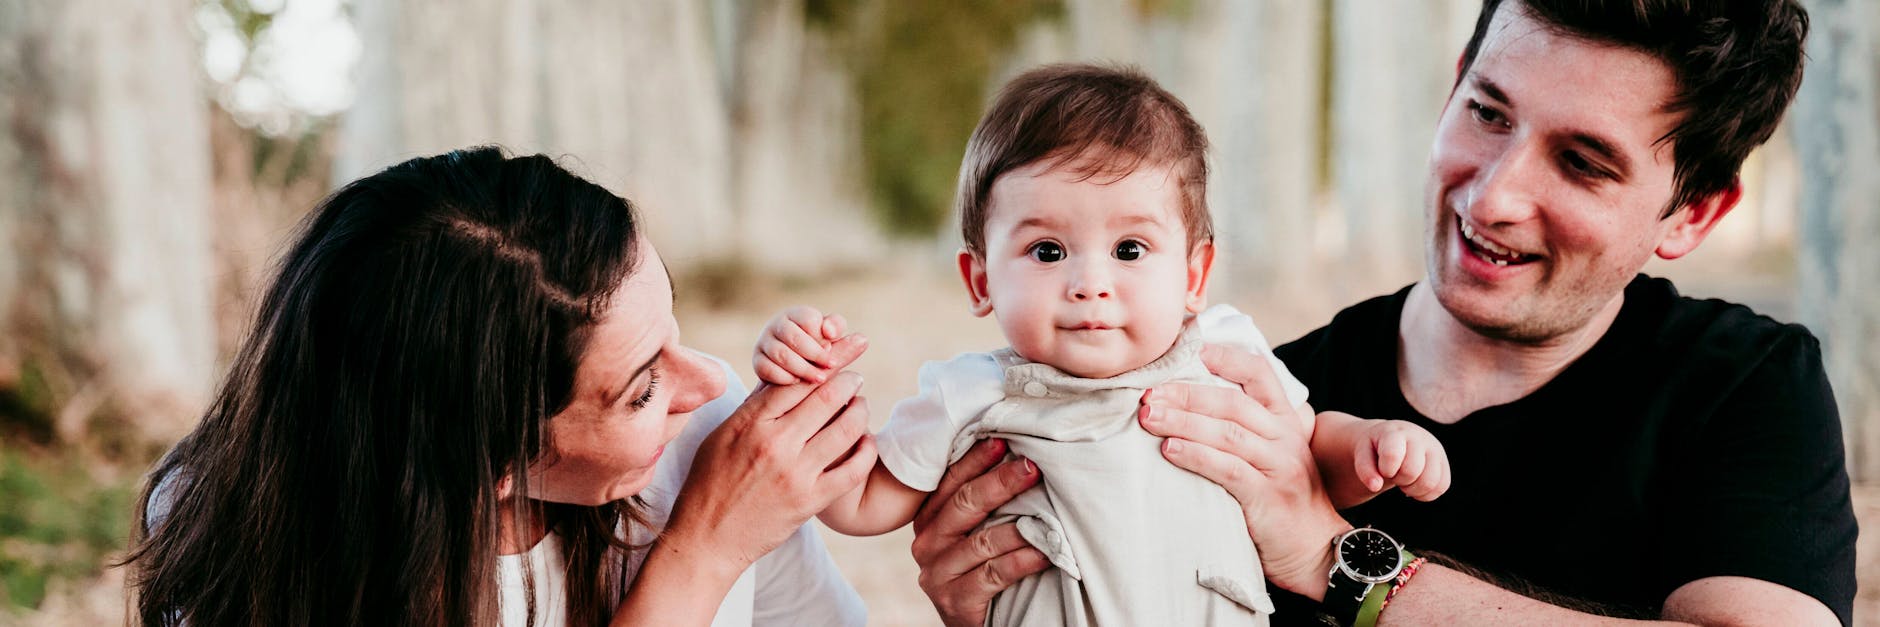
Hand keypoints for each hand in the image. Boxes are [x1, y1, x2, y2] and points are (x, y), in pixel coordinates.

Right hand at [662, 334, 875, 576]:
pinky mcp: (811, 501)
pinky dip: (867, 451)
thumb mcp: (721, 436)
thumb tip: (780, 377)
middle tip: (855, 379)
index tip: (833, 362)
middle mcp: (775, 444)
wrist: (708, 539)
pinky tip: (867, 442)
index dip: (820, 367)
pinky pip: (853, 470)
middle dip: (848, 382)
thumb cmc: (709, 484)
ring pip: (846, 429)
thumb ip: (753, 408)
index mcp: (750, 423)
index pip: (795, 381)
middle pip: (826, 397)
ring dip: (861, 411)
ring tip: (862, 406)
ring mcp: (796, 473)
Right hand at [753, 305, 850, 384]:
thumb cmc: (817, 342)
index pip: (808, 320)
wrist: (794, 361)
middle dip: (815, 355)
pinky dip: (784, 377)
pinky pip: (766, 369)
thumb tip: (829, 332)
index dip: (822, 338)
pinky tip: (798, 382)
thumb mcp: (829, 332)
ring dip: (802, 369)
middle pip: (794, 338)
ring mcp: (764, 342)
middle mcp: (776, 325)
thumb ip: (835, 326)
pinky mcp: (757, 360)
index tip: (832, 352)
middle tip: (829, 367)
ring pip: (781, 354)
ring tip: (818, 378)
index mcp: (796, 314)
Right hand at [910, 439, 1049, 626]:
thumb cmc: (979, 567)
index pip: (950, 482)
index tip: (1004, 441)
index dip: (975, 460)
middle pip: (964, 506)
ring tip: (1046, 515)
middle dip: (1000, 483)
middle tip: (1031, 468)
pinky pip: (993, 574)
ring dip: (1018, 527)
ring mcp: (937, 573)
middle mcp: (926, 543)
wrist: (973, 623)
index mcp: (929, 519)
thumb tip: (1016, 457)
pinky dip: (1022, 561)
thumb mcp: (972, 533)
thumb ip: (981, 504)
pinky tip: (1044, 553)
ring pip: (981, 542)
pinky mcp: (954, 600)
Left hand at [1137, 343, 1350, 600]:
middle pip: (1232, 402)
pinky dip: (1196, 456)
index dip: (1224, 357)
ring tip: (1149, 417)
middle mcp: (1285, 437)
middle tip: (1148, 394)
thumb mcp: (1270, 454)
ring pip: (1228, 433)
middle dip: (1186, 393)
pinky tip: (1170, 450)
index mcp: (1285, 419)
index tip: (1188, 350)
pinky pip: (1229, 469)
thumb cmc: (1280, 498)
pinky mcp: (1269, 497)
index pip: (1259, 372)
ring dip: (1183, 422)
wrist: (1315, 549)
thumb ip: (1241, 428)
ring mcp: (1280, 466)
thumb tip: (1183, 402)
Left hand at [1352, 417, 1450, 500]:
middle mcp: (1420, 437)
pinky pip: (1442, 487)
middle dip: (1398, 479)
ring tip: (1403, 480)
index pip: (1392, 455)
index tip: (1382, 469)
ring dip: (1413, 489)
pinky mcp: (1444, 464)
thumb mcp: (1363, 453)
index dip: (1386, 470)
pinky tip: (1414, 485)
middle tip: (1393, 474)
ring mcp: (1435, 450)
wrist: (1394, 439)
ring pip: (1430, 482)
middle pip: (1411, 472)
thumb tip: (1375, 487)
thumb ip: (1364, 469)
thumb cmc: (1376, 448)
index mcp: (1396, 432)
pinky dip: (1426, 494)